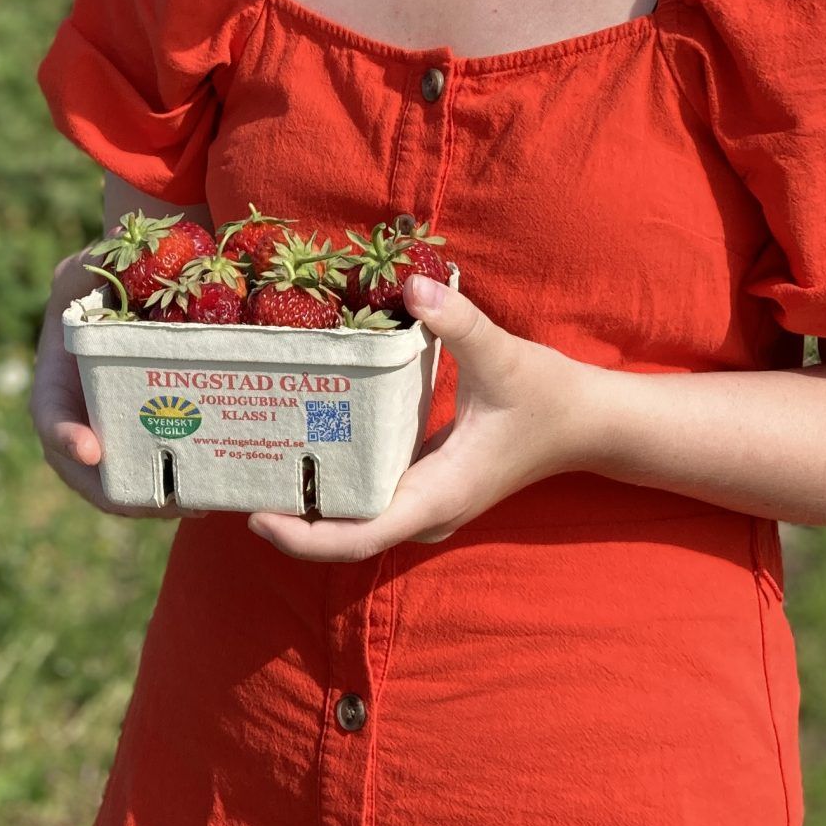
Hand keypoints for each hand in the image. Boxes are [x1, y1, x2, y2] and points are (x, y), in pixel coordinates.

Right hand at [29, 248, 175, 520]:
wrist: (131, 296)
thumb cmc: (102, 279)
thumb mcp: (89, 267)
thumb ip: (92, 265)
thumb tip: (104, 257)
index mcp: (56, 380)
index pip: (49, 417)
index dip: (65, 437)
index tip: (91, 451)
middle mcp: (78, 417)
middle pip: (86, 473)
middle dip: (118, 494)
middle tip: (160, 503)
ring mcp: (110, 434)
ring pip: (120, 485)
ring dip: (153, 503)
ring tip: (196, 504)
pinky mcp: (143, 440)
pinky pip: (152, 475)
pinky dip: (174, 492)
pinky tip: (211, 494)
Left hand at [248, 277, 588, 561]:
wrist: (589, 423)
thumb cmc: (549, 396)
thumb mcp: (505, 356)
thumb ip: (459, 323)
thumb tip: (414, 287)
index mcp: (438, 496)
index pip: (359, 538)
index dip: (304, 537)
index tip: (256, 517)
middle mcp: (426, 513)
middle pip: (345, 537)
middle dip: (291, 519)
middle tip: (236, 479)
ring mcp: (427, 506)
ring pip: (356, 523)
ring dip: (309, 506)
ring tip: (256, 466)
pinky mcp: (427, 488)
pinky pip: (370, 501)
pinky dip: (335, 488)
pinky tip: (304, 451)